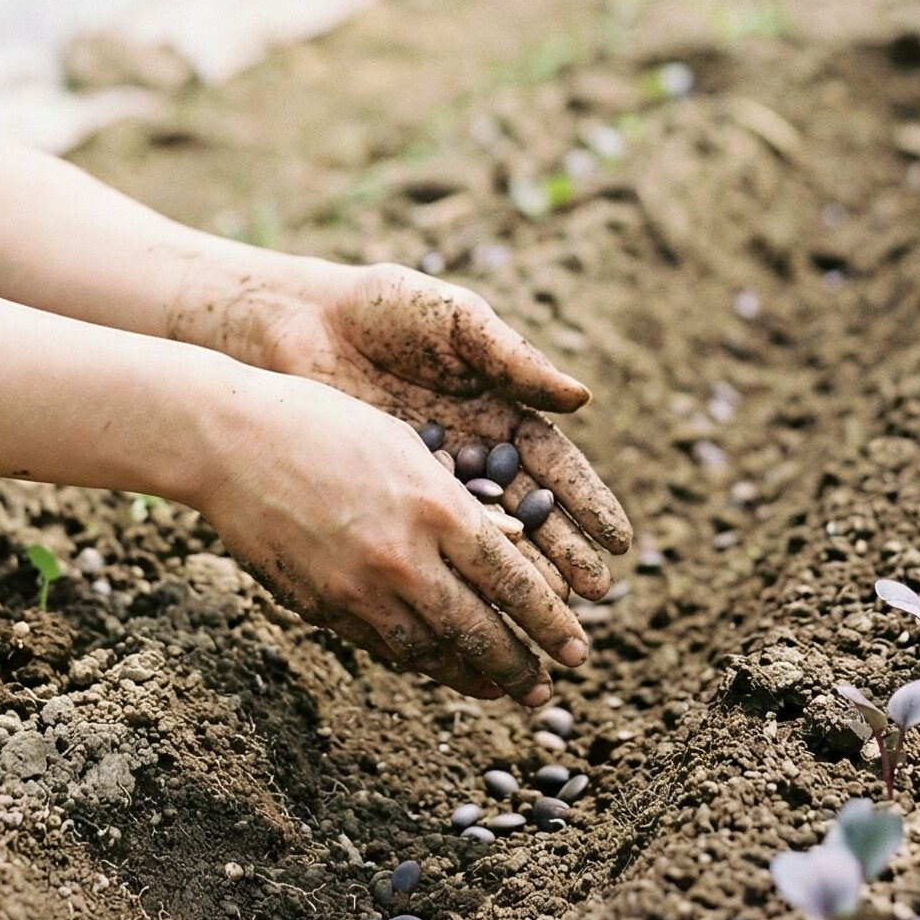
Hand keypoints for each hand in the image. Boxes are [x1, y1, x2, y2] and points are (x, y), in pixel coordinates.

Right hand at [191, 363, 590, 702]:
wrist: (230, 441)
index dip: (551, 623)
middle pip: (480, 631)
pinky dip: (417, 659)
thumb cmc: (324, 425)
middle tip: (547, 691)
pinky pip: (382, 645)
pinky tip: (437, 664)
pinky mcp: (322, 607)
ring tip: (501, 689)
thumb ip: (457, 503)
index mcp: (438, 508)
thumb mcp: (406, 446)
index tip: (579, 647)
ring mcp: (359, 588)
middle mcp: (404, 557)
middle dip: (522, 667)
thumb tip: (511, 551)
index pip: (514, 583)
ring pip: (431, 651)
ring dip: (471, 676)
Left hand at [263, 261, 632, 599]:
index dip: (588, 503)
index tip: (618, 541)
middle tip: (590, 593)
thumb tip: (581, 398)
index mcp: (499, 410)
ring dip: (516, 574)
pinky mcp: (387, 497)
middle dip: (562, 553)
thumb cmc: (385, 309)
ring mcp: (431, 480)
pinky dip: (452, 570)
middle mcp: (473, 453)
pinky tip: (474, 601)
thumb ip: (514, 359)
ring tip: (545, 610)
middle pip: (527, 511)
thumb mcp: (457, 321)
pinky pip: (428, 540)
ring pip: (482, 536)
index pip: (554, 467)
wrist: (300, 321)